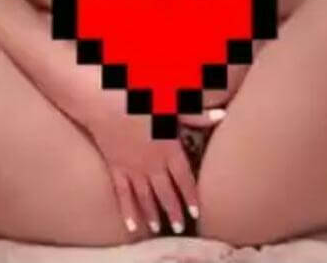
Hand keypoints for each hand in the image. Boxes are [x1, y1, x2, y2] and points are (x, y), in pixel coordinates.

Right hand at [85, 99, 222, 234]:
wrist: (105, 103)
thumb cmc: (141, 99)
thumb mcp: (172, 104)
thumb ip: (196, 115)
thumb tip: (221, 115)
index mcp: (168, 149)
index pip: (184, 178)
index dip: (191, 195)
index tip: (196, 212)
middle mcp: (152, 164)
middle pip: (166, 192)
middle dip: (174, 210)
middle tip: (180, 227)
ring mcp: (133, 168)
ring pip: (146, 197)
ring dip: (153, 213)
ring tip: (159, 228)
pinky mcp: (116, 168)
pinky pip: (123, 194)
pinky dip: (128, 210)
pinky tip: (132, 225)